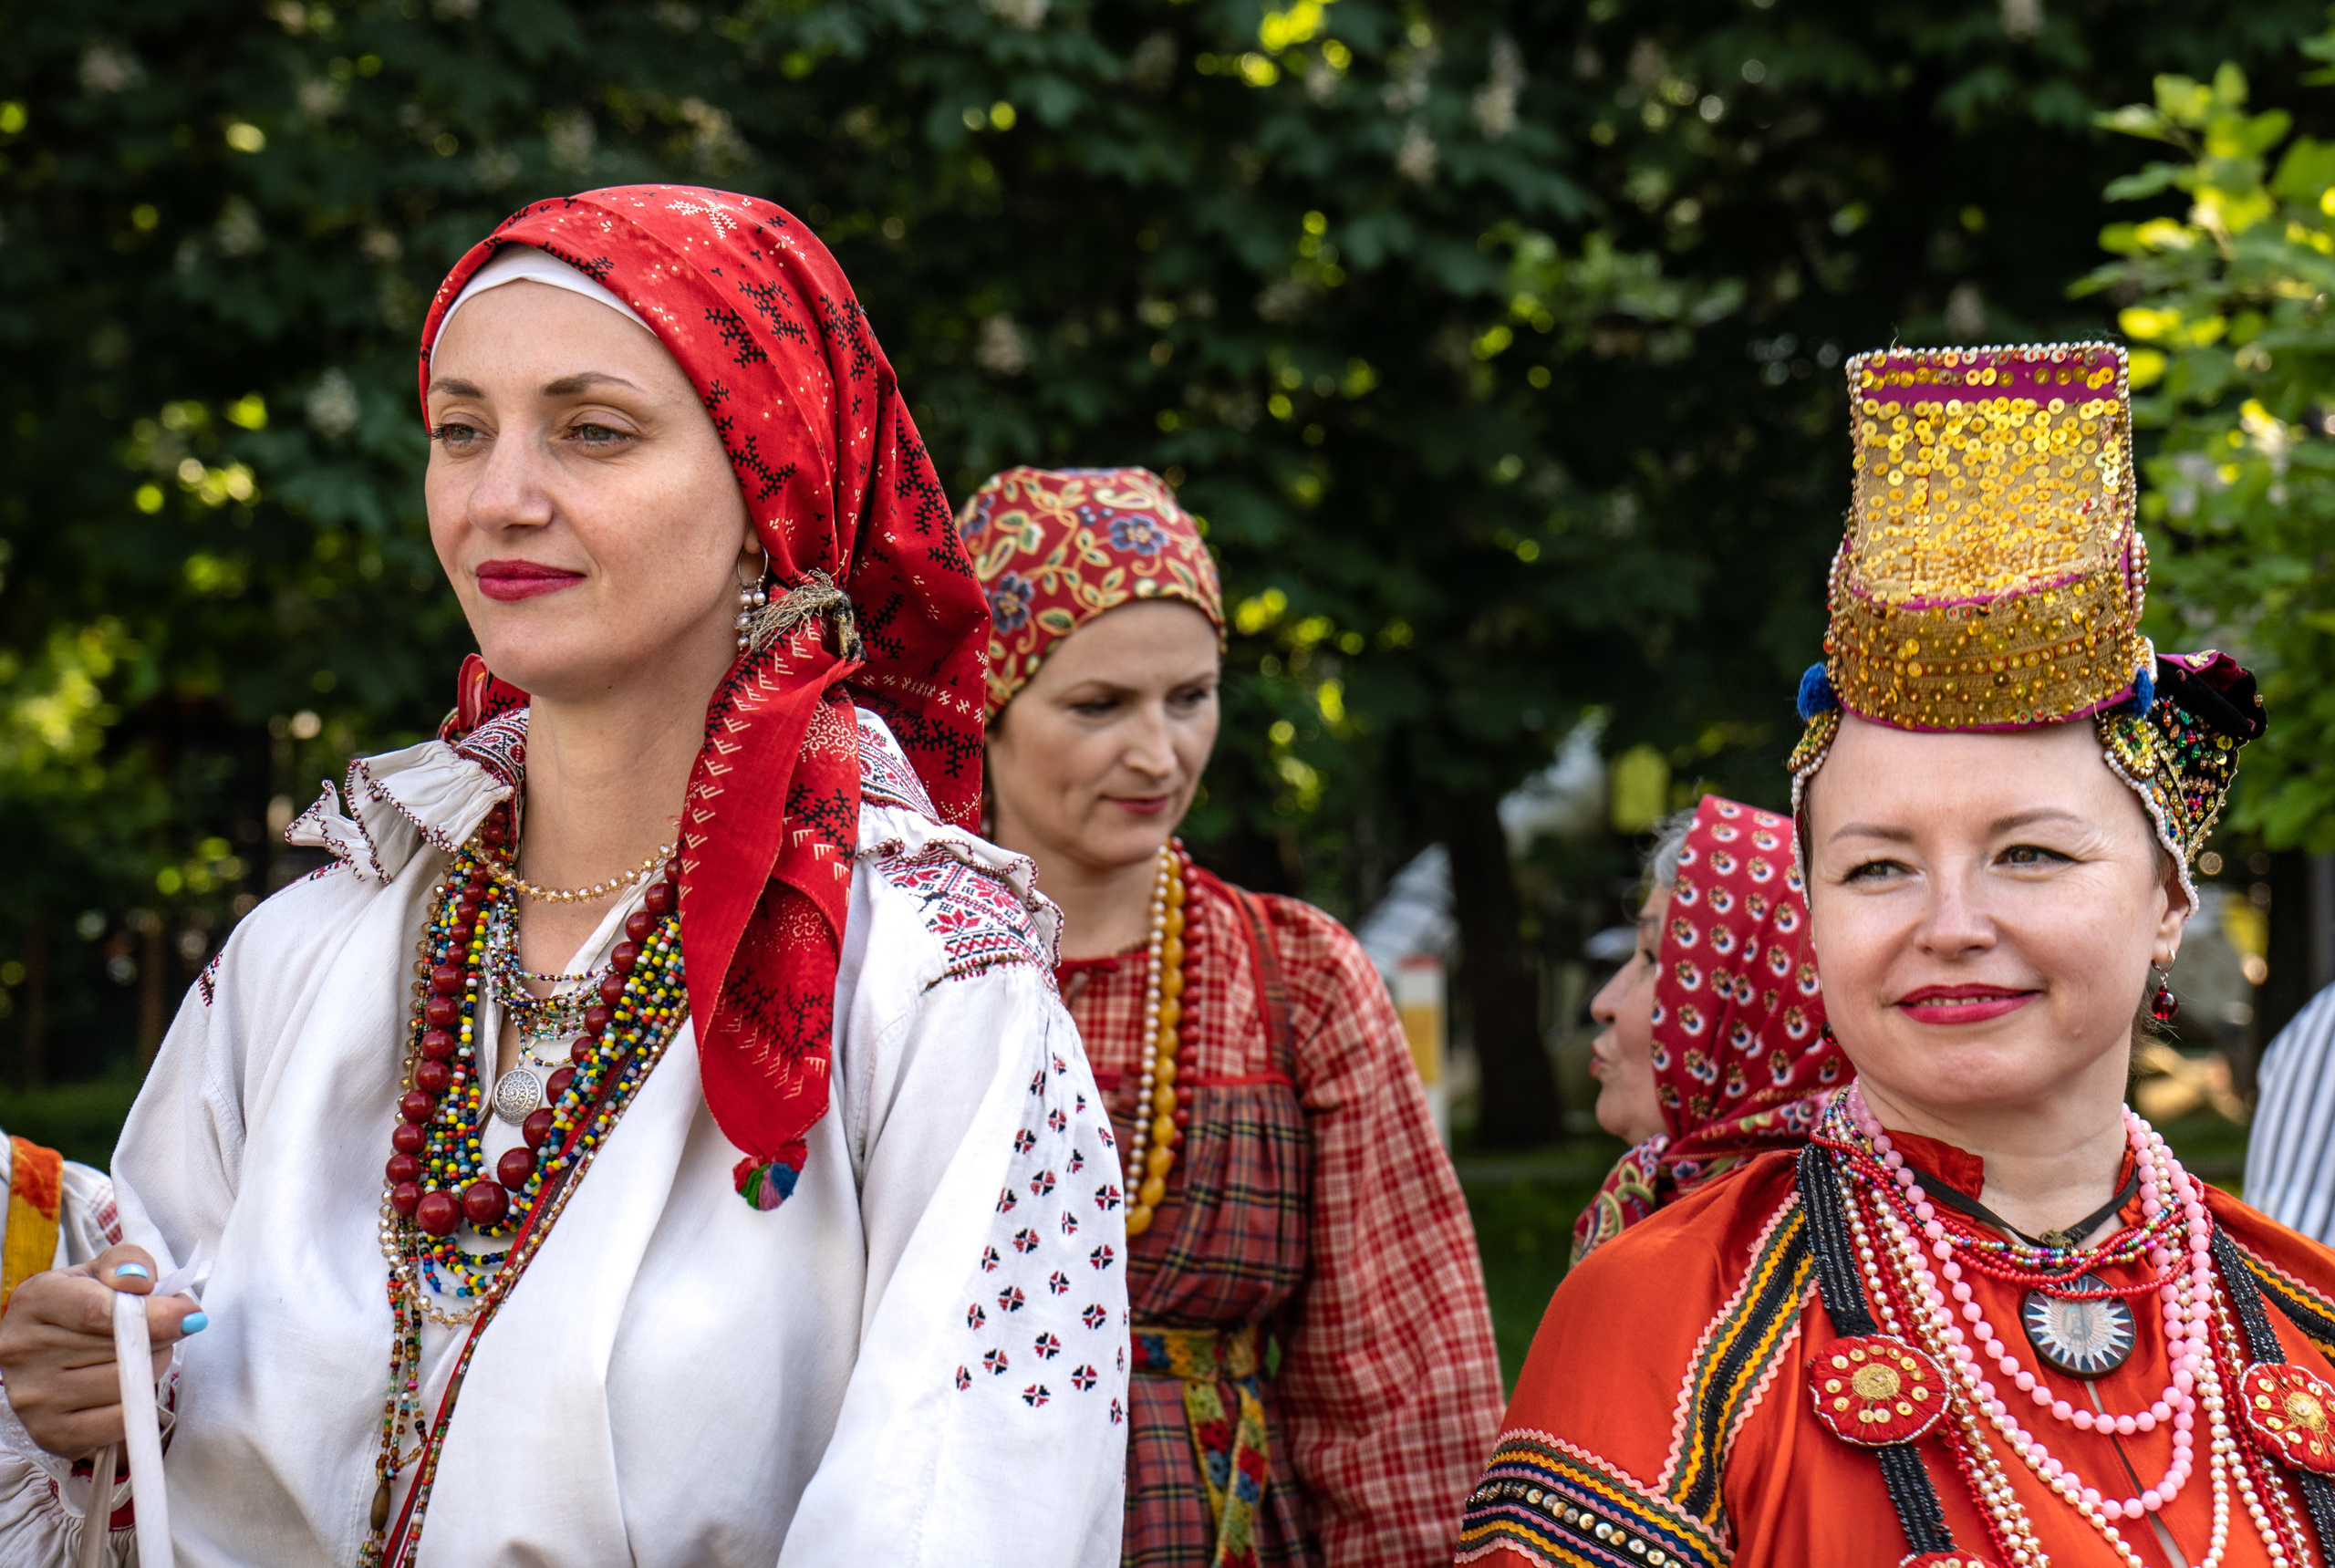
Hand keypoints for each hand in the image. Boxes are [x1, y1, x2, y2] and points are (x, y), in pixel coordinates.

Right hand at [0, 1244, 205, 1458]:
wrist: (50, 1352)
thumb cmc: (83, 1304)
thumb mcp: (102, 1271)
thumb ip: (127, 1261)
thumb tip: (142, 1281)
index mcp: (35, 1301)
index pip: (97, 1311)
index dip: (154, 1314)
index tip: (189, 1314)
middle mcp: (23, 1350)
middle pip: (120, 1350)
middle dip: (160, 1339)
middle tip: (162, 1333)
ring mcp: (32, 1397)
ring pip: (124, 1387)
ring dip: (150, 1371)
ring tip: (140, 1358)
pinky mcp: (50, 1433)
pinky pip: (118, 1423)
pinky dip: (136, 1407)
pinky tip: (126, 1389)